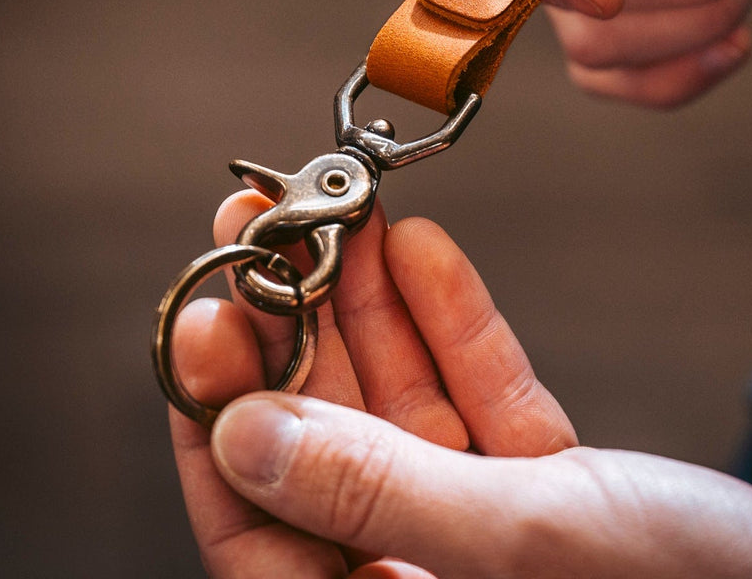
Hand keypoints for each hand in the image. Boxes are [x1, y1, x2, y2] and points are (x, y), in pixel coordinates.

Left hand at [173, 198, 751, 578]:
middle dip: (297, 325)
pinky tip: (424, 250)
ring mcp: (484, 529)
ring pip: (403, 406)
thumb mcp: (523, 539)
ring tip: (343, 212)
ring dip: (373, 303)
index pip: (261, 529)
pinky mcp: (544, 486)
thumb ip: (378, 493)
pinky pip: (478, 395)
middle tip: (264, 222)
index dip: (222, 415)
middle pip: (328, 442)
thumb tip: (246, 438)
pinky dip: (455, 322)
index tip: (207, 309)